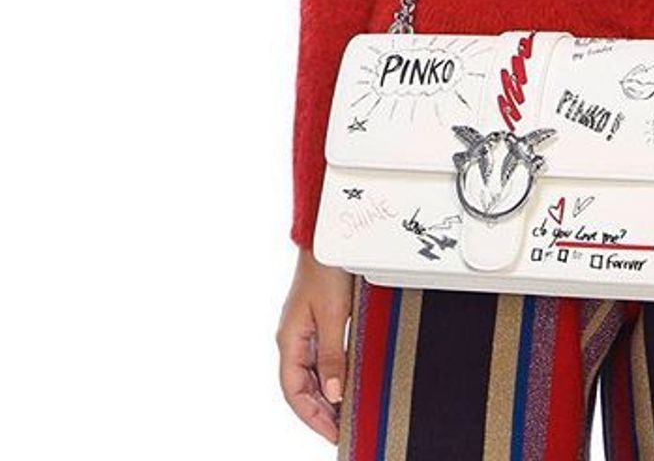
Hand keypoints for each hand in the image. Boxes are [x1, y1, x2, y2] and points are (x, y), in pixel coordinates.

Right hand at [277, 246, 353, 443]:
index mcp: (289, 340)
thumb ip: (331, 355)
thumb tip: (333, 393)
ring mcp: (303, 331)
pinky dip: (330, 376)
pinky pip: (319, 358)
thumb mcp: (331, 315)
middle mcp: (293, 339)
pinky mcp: (317, 322)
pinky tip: (343, 384)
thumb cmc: (325, 271)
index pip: (294, 392)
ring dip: (325, 396)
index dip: (312, 416)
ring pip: (310, 374)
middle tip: (343, 430)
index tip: (333, 434)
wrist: (326, 239)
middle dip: (320, 412)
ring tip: (345, 414)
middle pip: (301, 387)